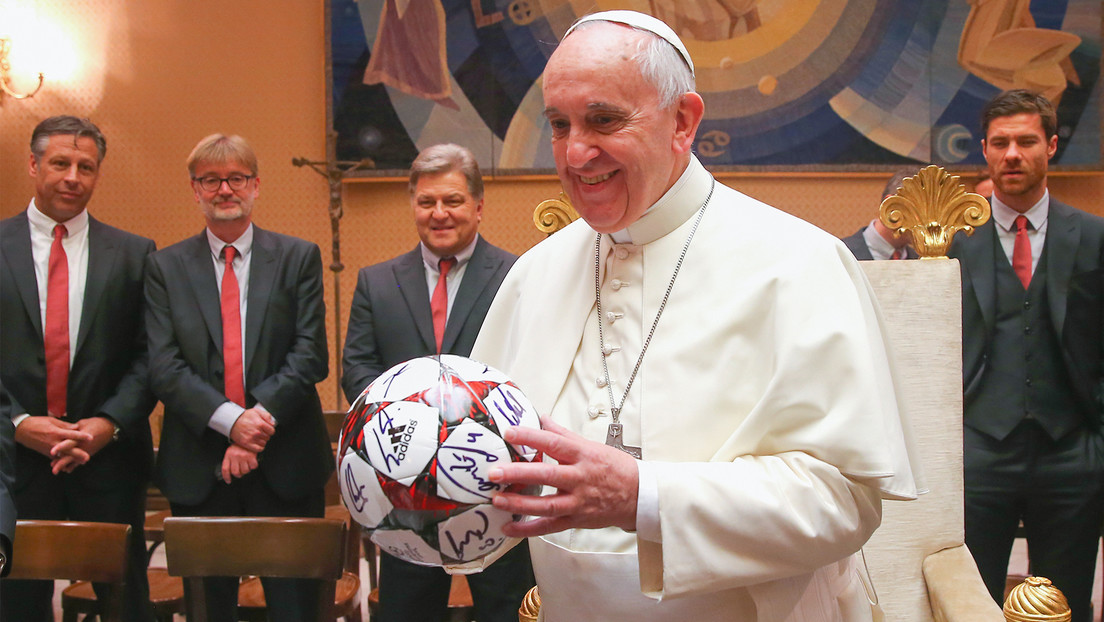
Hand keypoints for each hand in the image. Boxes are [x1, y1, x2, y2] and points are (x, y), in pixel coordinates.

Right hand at [14, 416, 91, 458]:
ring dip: (72, 459)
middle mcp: (53, 442)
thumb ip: (65, 425)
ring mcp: (49, 449)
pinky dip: (63, 460)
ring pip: (63, 455)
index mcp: (56, 432)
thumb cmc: (37, 423)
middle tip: (88, 458)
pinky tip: (71, 463)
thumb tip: (77, 427)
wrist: (21, 430)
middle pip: (68, 449)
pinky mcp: (46, 453)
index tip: (91, 437)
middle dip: (78, 454)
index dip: (82, 436)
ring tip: (82, 462)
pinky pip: (56, 458)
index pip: (71, 434)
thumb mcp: (52, 421)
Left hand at [48, 417, 115, 473]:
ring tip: (55, 470)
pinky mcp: (89, 453)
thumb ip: (71, 428)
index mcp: (82, 436)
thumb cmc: (95, 423)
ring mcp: (87, 451)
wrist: (109, 428)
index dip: (61, 447)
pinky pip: (80, 461)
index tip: (52, 452)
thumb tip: (61, 432)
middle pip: (71, 455)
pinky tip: (65, 469)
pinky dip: (72, 466)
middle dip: (61, 462)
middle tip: (53, 468)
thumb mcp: (83, 423)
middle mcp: (84, 445)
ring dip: (65, 465)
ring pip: (74, 460)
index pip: (70, 442)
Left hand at [220, 444, 258, 483]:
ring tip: (247, 465)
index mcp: (228, 455)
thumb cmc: (239, 446)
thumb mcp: (231, 452)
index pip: (225, 469)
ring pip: (245, 471)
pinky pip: (253, 467)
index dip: (226, 477)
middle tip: (240, 472)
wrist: (248, 437)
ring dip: (246, 470)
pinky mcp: (251, 456)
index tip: (228, 481)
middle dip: (238, 474)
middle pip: (235, 472)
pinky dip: (253, 466)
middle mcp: (235, 456)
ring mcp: (243, 457)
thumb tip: (229, 473)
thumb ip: (229, 461)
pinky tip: (252, 463)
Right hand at [229, 408, 275, 452]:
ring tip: (258, 437)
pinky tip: (257, 443)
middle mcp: (257, 432)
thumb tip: (273, 424)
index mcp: (260, 424)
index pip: (272, 431)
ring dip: (262, 441)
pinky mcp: (247, 444)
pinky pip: (258, 449)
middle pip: (268, 437)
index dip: (270, 430)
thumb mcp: (257, 411)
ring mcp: (252, 439)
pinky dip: (260, 447)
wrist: (232, 421)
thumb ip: (267, 416)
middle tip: (260, 432)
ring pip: (264, 443)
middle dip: (265, 435)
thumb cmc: (244, 416)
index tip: (267, 430)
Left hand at [488, 416, 638, 536]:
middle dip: (518, 474)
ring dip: (519, 504)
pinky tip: (508, 527)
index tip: (509, 432)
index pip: (554, 442)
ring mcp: (578, 502)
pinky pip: (549, 527)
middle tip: (494, 472)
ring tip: (497, 500)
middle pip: (547, 475)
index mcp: (583, 455)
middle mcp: (580, 478)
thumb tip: (542, 418)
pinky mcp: (576, 520)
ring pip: (546, 505)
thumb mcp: (591, 446)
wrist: (638, 496)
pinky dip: (528, 529)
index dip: (531, 437)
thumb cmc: (614, 468)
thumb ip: (563, 434)